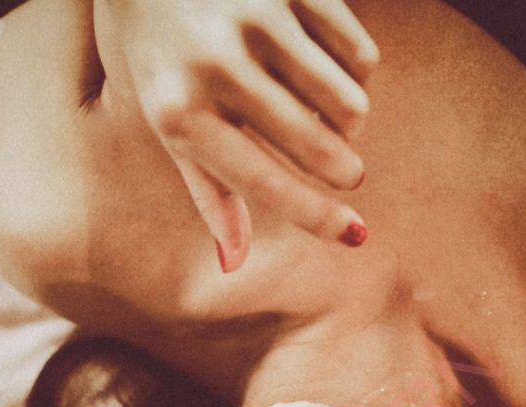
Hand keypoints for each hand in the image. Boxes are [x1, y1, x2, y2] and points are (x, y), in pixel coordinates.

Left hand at [99, 0, 378, 271]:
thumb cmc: (164, 61)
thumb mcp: (172, 128)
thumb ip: (209, 192)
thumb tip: (233, 261)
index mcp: (181, 113)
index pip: (263, 181)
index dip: (316, 215)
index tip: (355, 235)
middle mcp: (217, 64)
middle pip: (318, 144)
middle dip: (345, 170)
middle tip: (349, 173)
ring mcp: (257, 17)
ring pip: (349, 101)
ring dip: (349, 123)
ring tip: (328, 118)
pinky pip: (361, 54)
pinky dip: (355, 75)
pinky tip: (330, 72)